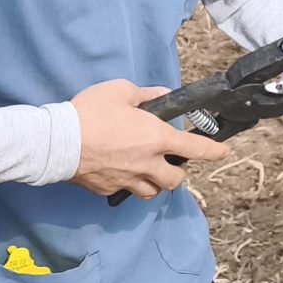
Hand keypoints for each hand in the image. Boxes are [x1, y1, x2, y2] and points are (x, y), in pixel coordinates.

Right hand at [69, 80, 229, 199]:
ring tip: (147, 171)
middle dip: (178, 174)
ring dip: (155, 184)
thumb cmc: (90, 112)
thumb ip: (146, 94)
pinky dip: (130, 185)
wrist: (58, 142)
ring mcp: (128, 180)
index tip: (224, 151)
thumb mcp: (120, 91)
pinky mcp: (109, 190)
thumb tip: (161, 95)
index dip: (214, 151)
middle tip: (169, 162)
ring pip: (153, 192)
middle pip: (176, 181)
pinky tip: (120, 173)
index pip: (195, 148)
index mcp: (156, 137)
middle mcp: (148, 163)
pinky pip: (127, 191)